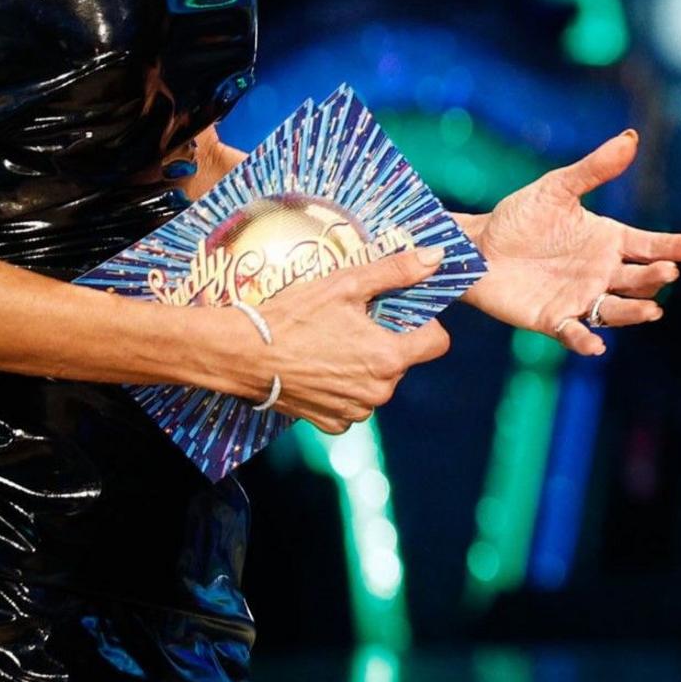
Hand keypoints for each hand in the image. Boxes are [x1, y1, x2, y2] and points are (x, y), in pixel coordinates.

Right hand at [254, 248, 451, 430]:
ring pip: (378, 384)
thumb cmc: (293, 317)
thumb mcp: (345, 284)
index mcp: (389, 357)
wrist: (243, 354)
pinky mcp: (333, 423)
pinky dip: (343, 389)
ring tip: (332, 346)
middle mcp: (379, 391)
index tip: (399, 314)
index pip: (437, 342)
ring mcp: (356, 410)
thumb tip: (436, 258)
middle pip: (404, 362)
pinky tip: (320, 369)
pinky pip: (353, 404)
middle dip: (387, 343)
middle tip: (354, 325)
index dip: (423, 325)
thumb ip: (395, 272)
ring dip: (365, 367)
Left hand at [464, 130, 680, 356]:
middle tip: (667, 271)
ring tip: (652, 309)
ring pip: (617, 310)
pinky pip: (575, 333)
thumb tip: (630, 138)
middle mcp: (602, 273)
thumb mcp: (557, 188)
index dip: (676, 246)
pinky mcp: (554, 319)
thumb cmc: (519, 216)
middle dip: (656, 277)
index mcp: (609, 241)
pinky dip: (585, 342)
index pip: (651, 246)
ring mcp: (581, 298)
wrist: (478, 247)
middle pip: (640, 279)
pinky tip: (595, 347)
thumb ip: (594, 169)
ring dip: (634, 312)